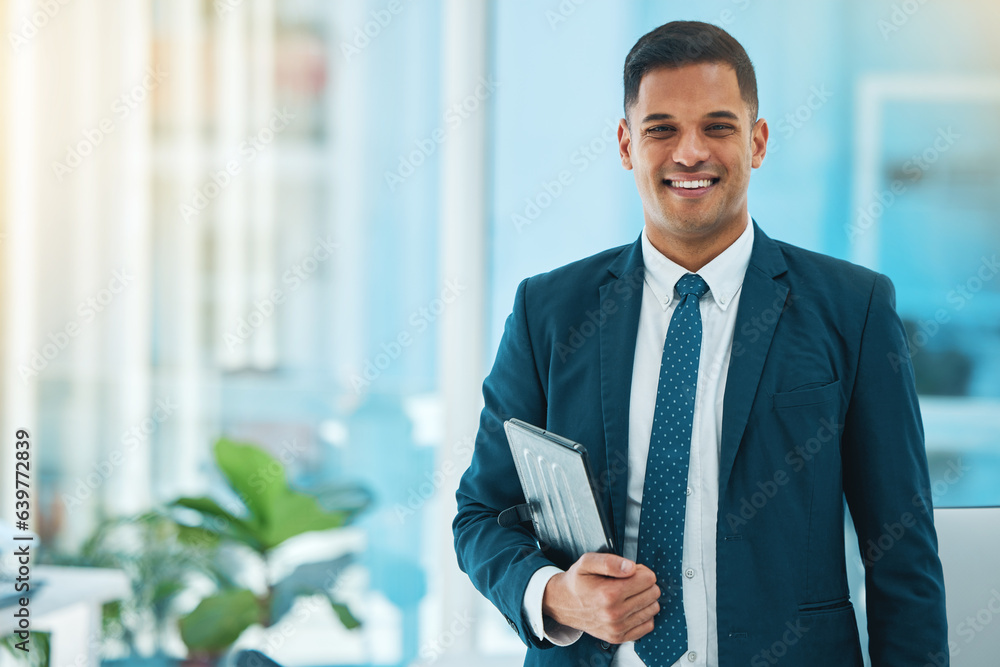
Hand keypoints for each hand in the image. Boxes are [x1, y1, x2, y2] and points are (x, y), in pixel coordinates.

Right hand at [541, 552, 659, 644]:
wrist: (562, 604)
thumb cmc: (577, 581)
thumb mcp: (587, 562)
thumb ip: (610, 561)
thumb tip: (631, 567)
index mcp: (608, 593)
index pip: (648, 579)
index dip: (641, 571)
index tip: (631, 571)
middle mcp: (614, 614)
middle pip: (653, 593)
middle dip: (644, 584)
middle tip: (629, 581)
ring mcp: (617, 628)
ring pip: (653, 609)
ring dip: (645, 599)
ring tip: (629, 594)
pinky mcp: (618, 637)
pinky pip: (648, 625)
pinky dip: (643, 614)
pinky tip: (631, 607)